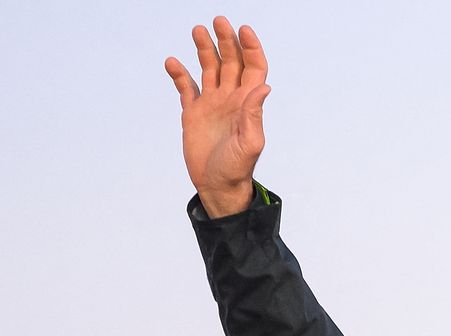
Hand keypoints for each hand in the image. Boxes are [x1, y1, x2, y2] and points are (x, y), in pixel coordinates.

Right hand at [165, 17, 270, 217]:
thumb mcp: (250, 142)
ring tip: (197, 30)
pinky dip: (179, 74)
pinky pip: (186, 87)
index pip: (253, 68)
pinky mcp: (193, 113)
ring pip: (209, 69)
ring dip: (204, 49)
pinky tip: (172, 62)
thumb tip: (263, 86)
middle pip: (231, 62)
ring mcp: (212, 104)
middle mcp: (231, 99)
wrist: (217, 185)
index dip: (250, 48)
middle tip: (218, 21)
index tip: (243, 29)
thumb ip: (254, 114)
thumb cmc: (237, 168)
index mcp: (248, 103)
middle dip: (226, 41)